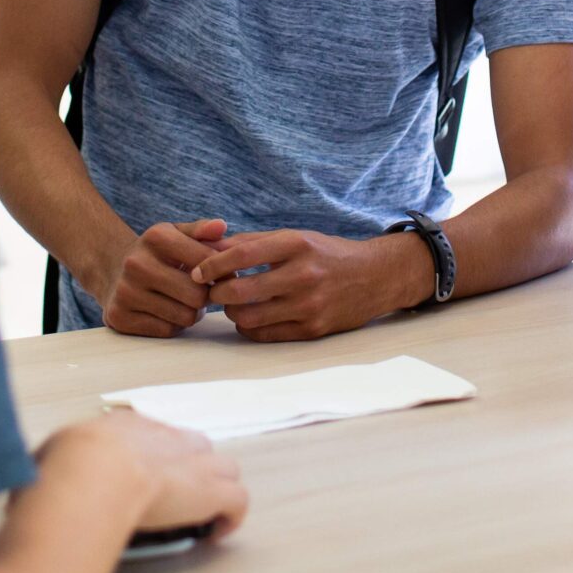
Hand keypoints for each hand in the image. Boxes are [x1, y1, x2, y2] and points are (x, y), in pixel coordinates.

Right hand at [48, 409, 248, 538]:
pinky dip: (232, 516)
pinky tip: (216, 533)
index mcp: (127, 426)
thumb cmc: (66, 463)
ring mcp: (192, 462)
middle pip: (195, 445)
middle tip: (174, 498)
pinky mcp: (210, 491)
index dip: (153, 458)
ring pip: (225, 466)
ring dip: (217, 488)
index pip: (153, 434)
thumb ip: (51, 463)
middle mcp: (166, 437)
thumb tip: (37, 476)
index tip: (142, 478)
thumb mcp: (48, 455)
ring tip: (201, 515)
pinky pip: (237, 499)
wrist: (92, 470)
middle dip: (191, 468)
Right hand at [94, 219, 225, 337]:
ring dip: (191, 312)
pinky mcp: (120, 317)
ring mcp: (126, 292)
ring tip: (185, 301)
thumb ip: (200, 230)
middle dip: (206, 297)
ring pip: (184, 317)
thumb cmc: (154, 252)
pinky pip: (166, 331)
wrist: (111, 270)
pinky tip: (167, 311)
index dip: (222, 272)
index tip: (222, 276)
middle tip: (203, 292)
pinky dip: (173, 324)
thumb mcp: (174, 234)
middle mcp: (137, 264)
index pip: (206, 261)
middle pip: (197, 295)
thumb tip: (220, 226)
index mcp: (156, 238)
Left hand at [190, 229, 424, 341]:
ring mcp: (310, 305)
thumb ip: (254, 242)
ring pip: (248, 317)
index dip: (213, 264)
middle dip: (217, 293)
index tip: (197, 270)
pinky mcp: (313, 330)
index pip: (242, 254)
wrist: (375, 277)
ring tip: (232, 304)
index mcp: (297, 245)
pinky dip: (249, 327)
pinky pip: (265, 334)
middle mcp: (303, 275)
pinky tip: (250, 317)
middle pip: (240, 291)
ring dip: (231, 312)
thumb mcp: (296, 238)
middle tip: (212, 290)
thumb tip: (211, 249)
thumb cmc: (327, 254)